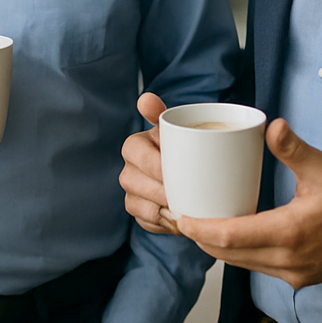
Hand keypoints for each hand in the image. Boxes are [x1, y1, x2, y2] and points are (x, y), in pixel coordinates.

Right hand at [119, 92, 177, 234]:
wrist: (193, 173)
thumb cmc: (185, 147)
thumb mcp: (177, 129)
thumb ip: (161, 114)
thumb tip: (145, 98)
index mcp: (134, 146)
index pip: (136, 154)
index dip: (154, 166)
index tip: (175, 173)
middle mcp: (128, 169)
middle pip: (134, 182)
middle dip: (159, 191)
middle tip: (183, 195)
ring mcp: (132, 193)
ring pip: (137, 205)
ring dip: (159, 210)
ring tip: (183, 211)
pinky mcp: (140, 214)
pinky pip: (145, 222)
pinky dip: (161, 224)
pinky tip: (177, 221)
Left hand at [176, 118, 321, 290]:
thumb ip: (295, 150)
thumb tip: (272, 125)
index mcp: (290, 233)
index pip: (232, 236)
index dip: (201, 228)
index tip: (180, 216)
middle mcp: (288, 260)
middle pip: (229, 254)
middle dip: (201, 237)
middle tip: (181, 216)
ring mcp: (292, 273)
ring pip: (241, 263)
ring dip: (218, 247)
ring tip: (198, 223)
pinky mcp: (297, 277)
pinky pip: (257, 267)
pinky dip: (238, 253)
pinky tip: (231, 234)